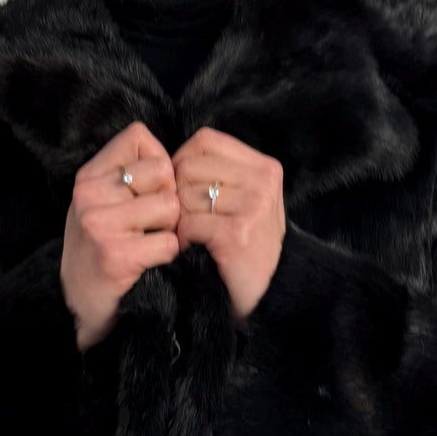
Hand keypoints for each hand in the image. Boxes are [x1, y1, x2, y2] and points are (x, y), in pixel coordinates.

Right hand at [60, 122, 180, 350]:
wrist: (79, 307)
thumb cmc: (100, 251)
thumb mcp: (102, 203)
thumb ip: (129, 175)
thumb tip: (177, 158)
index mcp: (88, 176)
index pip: (138, 136)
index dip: (158, 163)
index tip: (148, 192)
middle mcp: (89, 194)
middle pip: (162, 170)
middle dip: (168, 198)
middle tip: (150, 225)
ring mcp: (99, 224)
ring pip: (170, 206)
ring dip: (170, 230)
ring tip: (147, 244)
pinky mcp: (116, 254)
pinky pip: (169, 242)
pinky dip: (168, 256)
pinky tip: (149, 263)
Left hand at [171, 127, 285, 324]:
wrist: (267, 295)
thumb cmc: (247, 246)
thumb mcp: (245, 200)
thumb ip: (219, 173)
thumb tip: (169, 157)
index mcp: (264, 167)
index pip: (205, 140)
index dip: (183, 162)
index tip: (186, 190)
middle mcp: (262, 180)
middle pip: (189, 166)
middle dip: (178, 194)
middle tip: (189, 220)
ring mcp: (253, 205)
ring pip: (185, 195)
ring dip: (179, 219)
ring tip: (193, 236)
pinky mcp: (237, 232)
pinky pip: (188, 223)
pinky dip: (183, 239)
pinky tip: (193, 250)